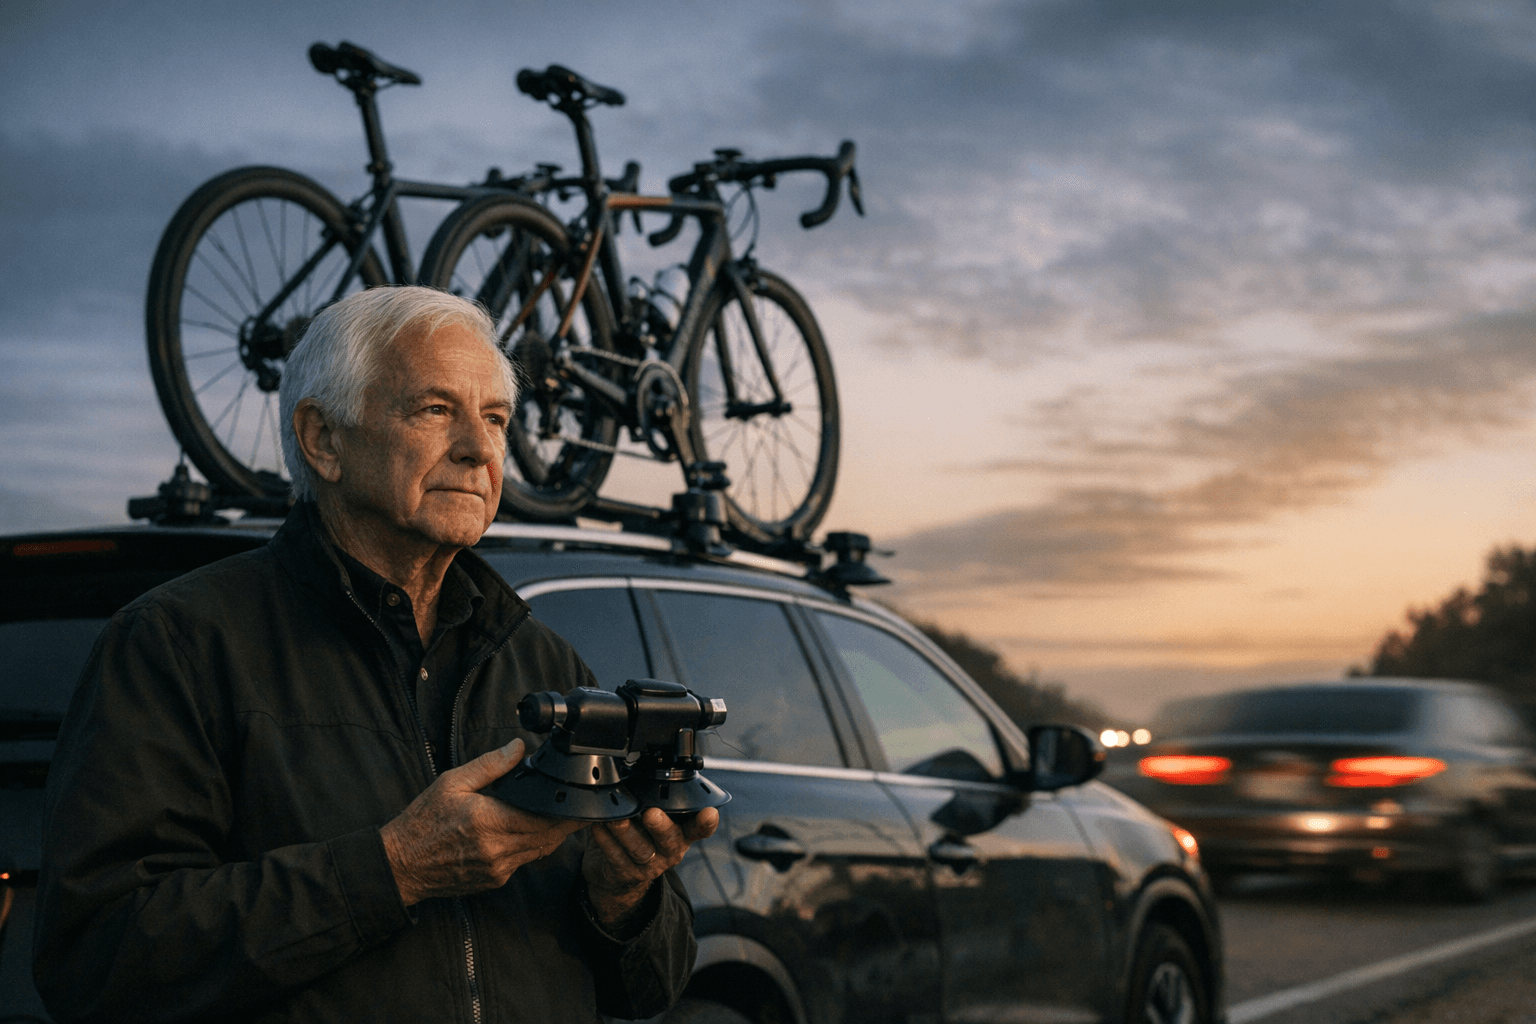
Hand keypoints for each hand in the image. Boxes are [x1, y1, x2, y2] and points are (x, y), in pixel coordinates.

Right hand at [380, 738, 584, 905]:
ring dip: (552, 835)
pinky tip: (529, 832)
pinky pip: (524, 862)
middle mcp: (498, 850)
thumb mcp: (452, 782)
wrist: (401, 865)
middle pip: (549, 837)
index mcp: (489, 822)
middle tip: (580, 809)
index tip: (582, 803)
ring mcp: (498, 869)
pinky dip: (532, 846)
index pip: (543, 819)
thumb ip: (490, 765)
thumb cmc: (423, 822)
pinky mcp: (494, 880)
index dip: (566, 813)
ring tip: (559, 817)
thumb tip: (517, 747)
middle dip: (567, 824)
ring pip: (539, 851)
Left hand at [582, 806, 718, 930]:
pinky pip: (616, 859)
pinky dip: (605, 843)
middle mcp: (669, 852)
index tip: (709, 814)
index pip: (699, 829)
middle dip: (661, 827)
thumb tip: (646, 776)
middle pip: (669, 840)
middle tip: (651, 814)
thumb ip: (658, 803)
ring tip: (615, 818)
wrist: (616, 874)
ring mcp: (648, 867)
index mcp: (681, 835)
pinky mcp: (626, 875)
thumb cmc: (637, 834)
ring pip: (640, 850)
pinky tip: (597, 828)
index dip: (705, 823)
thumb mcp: (654, 822)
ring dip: (626, 833)